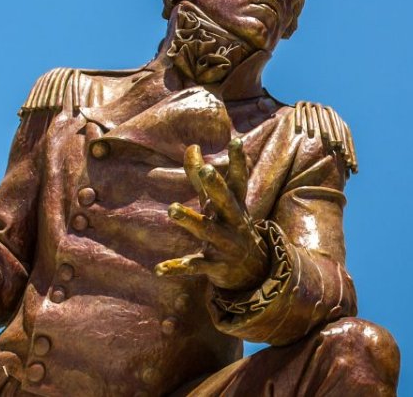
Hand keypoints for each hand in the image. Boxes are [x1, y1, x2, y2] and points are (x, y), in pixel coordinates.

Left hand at [156, 138, 268, 290]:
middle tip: (208, 170)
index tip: (236, 141)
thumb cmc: (230, 227)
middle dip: (217, 187)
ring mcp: (225, 244)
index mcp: (233, 205)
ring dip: (190, 220)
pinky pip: (195, 266)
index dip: (237, 162)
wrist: (253, 271)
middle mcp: (233, 222)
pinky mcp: (215, 266)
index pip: (236, 180)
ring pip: (208, 231)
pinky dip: (178, 267)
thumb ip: (201, 176)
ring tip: (171, 208)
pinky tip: (158, 269)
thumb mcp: (218, 203)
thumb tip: (191, 146)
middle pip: (226, 201)